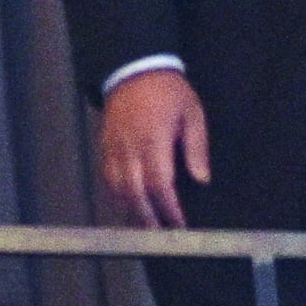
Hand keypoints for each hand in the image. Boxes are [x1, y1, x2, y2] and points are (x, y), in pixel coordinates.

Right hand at [96, 68, 209, 228]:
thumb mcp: (192, 113)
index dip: (168, 208)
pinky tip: (127, 204)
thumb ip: (196, 148)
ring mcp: (113, 148)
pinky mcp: (104, 147)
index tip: (179, 224)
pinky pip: (107, 178)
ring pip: (117, 188)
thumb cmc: (168, 91)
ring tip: (143, 226)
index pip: (159, 184)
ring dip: (130, 210)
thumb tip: (201, 179)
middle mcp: (130, 148)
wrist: (134, 70)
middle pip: (134, 193)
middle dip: (146, 217)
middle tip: (159, 235)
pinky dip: (117, 195)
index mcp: (154, 140)